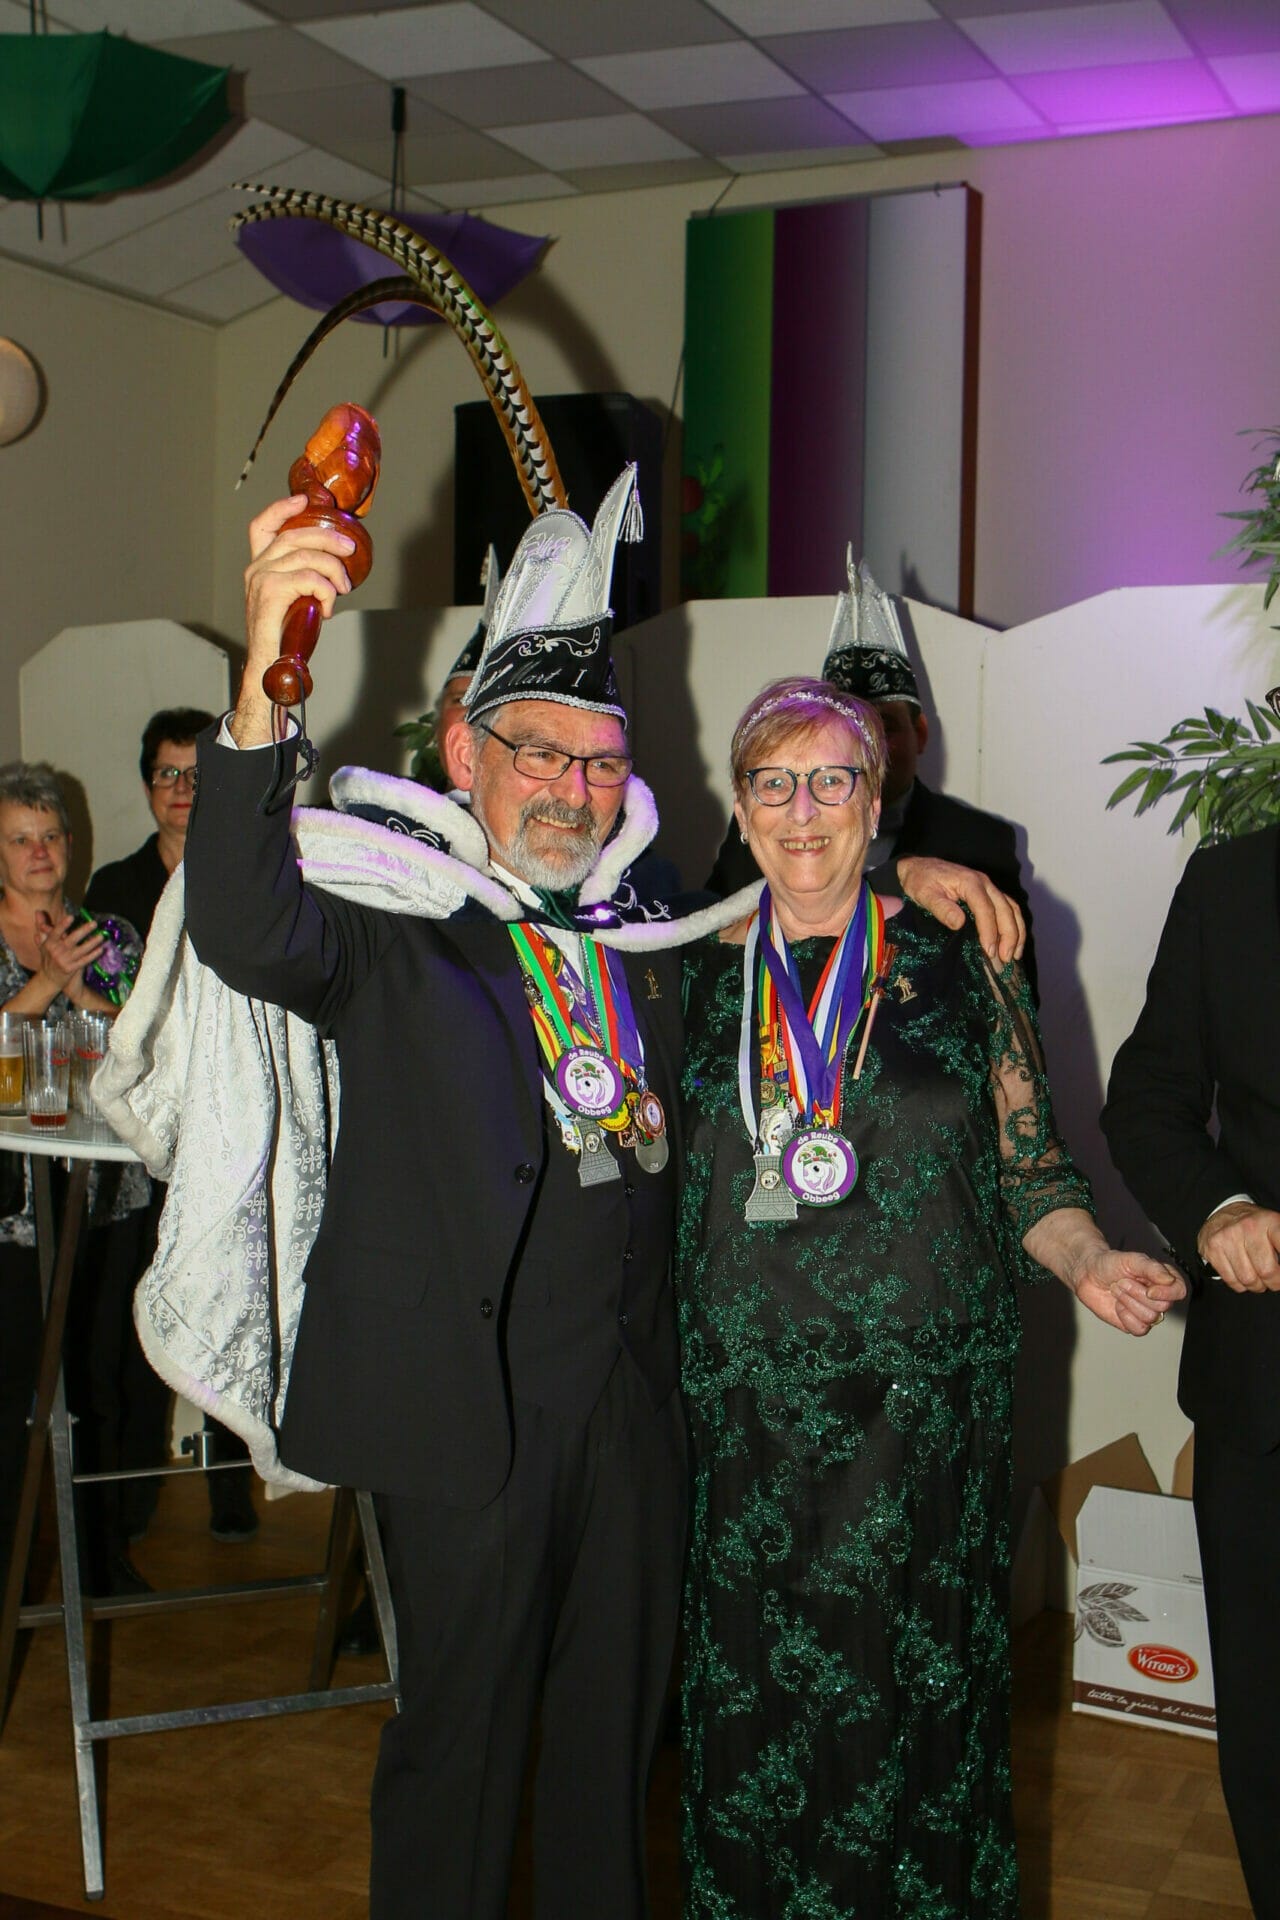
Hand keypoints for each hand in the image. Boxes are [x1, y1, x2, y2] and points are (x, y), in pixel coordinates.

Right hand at [35, 910, 105, 998]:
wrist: (48, 980)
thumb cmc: (47, 958)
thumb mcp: (43, 943)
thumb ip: (42, 927)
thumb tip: (38, 911)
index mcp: (49, 944)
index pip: (56, 932)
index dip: (63, 925)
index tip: (71, 917)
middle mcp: (56, 952)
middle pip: (72, 939)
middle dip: (84, 931)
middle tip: (94, 923)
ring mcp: (64, 961)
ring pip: (81, 950)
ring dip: (92, 943)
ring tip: (102, 936)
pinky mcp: (71, 969)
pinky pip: (84, 960)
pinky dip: (93, 955)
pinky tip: (101, 949)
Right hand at [234, 495, 356, 745]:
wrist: (268, 668)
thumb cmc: (284, 639)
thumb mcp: (296, 601)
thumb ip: (306, 580)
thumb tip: (337, 570)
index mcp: (259, 568)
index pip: (261, 526)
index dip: (282, 508)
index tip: (303, 499)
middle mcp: (256, 569)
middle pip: (295, 535)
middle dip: (328, 538)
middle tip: (350, 550)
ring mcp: (260, 579)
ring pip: (307, 556)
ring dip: (334, 571)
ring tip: (342, 590)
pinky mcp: (270, 593)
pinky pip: (309, 578)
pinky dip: (326, 591)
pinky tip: (327, 608)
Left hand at [895, 855, 1023, 965]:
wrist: (919, 867)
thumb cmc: (920, 881)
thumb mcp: (924, 894)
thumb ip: (941, 908)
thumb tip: (959, 923)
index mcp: (970, 882)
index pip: (986, 909)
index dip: (990, 931)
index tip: (989, 951)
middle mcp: (985, 883)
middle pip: (1005, 909)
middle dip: (1008, 935)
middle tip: (1004, 959)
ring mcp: (989, 888)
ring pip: (1012, 909)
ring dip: (1016, 932)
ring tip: (1013, 956)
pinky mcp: (989, 894)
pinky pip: (1009, 908)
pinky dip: (1014, 925)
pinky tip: (1013, 943)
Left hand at [1067, 1246, 1186, 1335]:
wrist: (1088, 1274)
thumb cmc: (1110, 1264)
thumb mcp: (1132, 1259)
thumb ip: (1152, 1268)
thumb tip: (1169, 1279)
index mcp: (1162, 1279)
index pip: (1179, 1290)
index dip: (1168, 1293)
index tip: (1150, 1290)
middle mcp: (1157, 1297)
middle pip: (1162, 1306)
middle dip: (1137, 1293)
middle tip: (1123, 1282)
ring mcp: (1146, 1311)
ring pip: (1149, 1318)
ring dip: (1128, 1302)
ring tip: (1118, 1290)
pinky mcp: (1133, 1323)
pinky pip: (1139, 1329)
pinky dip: (1125, 1317)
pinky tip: (1118, 1305)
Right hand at [1197, 1202, 1279, 1292]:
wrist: (1222, 1213)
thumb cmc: (1253, 1226)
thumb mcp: (1274, 1228)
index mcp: (1269, 1222)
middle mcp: (1248, 1227)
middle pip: (1267, 1271)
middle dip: (1273, 1282)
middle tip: (1273, 1280)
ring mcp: (1228, 1238)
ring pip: (1248, 1279)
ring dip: (1256, 1285)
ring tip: (1258, 1279)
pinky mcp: (1213, 1249)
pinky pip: (1231, 1281)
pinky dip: (1240, 1285)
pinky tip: (1242, 1277)